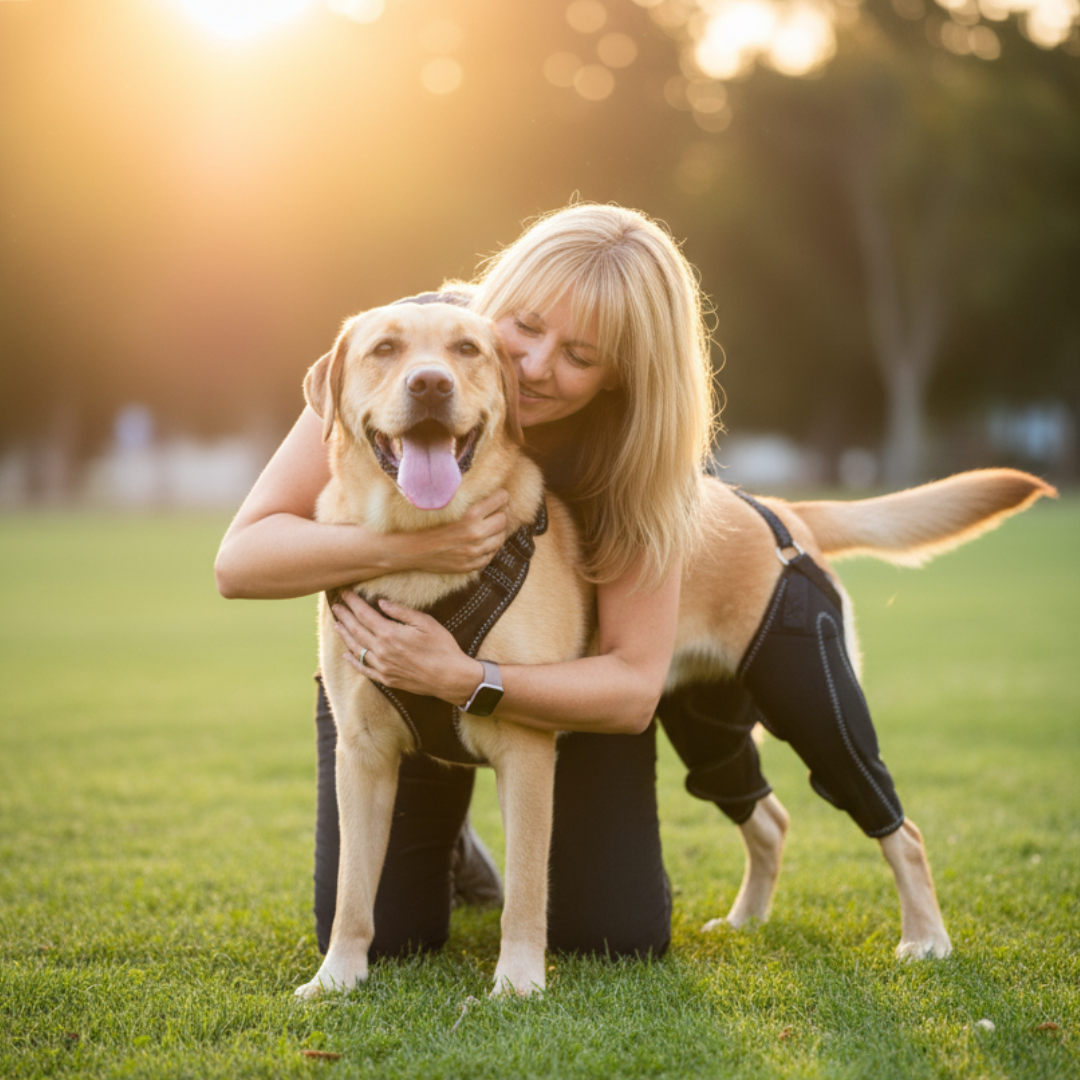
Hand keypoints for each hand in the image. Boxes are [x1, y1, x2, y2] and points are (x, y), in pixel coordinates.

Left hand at [331, 592, 483, 705]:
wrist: (450, 678)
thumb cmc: (442, 647)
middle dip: (344, 616)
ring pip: (356, 649)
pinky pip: (364, 669)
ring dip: (345, 636)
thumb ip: (401, 612)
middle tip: (336, 606)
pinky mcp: (386, 679)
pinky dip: (353, 661)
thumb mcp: (426, 623)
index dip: (353, 603)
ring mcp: (382, 667)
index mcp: (391, 634)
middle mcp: (382, 651)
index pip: (365, 615)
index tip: (345, 593)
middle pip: (356, 630)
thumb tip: (381, 603)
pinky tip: (346, 654)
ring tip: (337, 624)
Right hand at [393, 489, 510, 573]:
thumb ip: (472, 507)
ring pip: (501, 537)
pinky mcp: (473, 565)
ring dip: (498, 532)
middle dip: (502, 514)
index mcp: (470, 516)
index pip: (500, 500)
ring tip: (491, 528)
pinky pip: (493, 554)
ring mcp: (476, 551)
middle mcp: (476, 534)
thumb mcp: (452, 511)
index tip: (501, 496)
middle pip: (504, 519)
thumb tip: (493, 499)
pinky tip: (484, 543)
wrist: (416, 551)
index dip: (502, 496)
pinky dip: (491, 547)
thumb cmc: (430, 527)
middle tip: (497, 512)